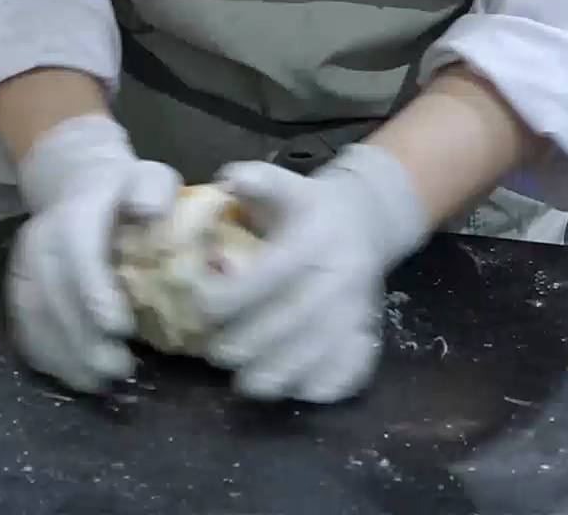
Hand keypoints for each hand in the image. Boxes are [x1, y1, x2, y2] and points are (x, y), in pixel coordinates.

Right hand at [6, 114, 181, 392]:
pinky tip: (75, 378)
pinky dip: (47, 357)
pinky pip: (24, 327)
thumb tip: (152, 213)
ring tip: (101, 382)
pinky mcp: (17, 287)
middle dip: (83, 337)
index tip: (121, 327)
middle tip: (120, 368)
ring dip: (65, 355)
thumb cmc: (125, 192)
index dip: (93, 291)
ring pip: (34, 315)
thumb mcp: (149, 176)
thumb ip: (154, 189)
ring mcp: (23, 265)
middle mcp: (39, 238)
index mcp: (75, 212)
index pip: (77, 252)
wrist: (76, 184)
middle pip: (52, 293)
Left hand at [200, 144, 430, 402]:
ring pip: (316, 355)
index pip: (269, 275)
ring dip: (276, 375)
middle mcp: (339, 276)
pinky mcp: (368, 335)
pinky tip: (290, 388)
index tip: (200, 308)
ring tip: (245, 383)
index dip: (229, 297)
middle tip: (215, 353)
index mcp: (314, 238)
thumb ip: (257, 181)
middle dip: (246, 344)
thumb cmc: (305, 208)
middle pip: (289, 323)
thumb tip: (231, 179)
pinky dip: (317, 388)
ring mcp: (357, 310)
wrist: (367, 221)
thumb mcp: (283, 186)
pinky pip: (348, 372)